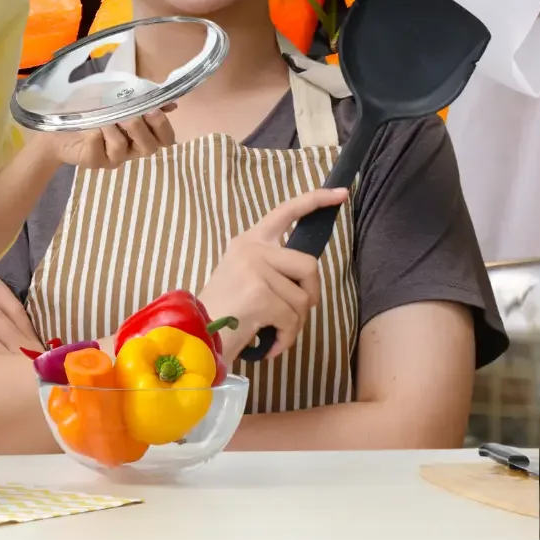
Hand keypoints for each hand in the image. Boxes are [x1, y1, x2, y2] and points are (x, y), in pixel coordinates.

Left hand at [47, 111, 178, 170]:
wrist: (59, 122)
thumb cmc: (92, 107)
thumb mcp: (119, 97)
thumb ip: (144, 99)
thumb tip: (171, 103)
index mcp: (142, 134)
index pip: (165, 139)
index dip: (163, 127)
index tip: (154, 110)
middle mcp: (131, 150)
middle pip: (149, 147)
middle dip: (140, 127)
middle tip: (130, 113)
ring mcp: (114, 158)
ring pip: (122, 146)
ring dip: (113, 126)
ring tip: (103, 115)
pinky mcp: (95, 161)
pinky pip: (100, 146)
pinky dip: (97, 131)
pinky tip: (90, 125)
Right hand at [201, 186, 348, 367]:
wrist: (197, 334)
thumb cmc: (224, 311)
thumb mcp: (243, 276)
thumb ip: (272, 266)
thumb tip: (307, 278)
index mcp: (249, 241)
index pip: (286, 211)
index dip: (316, 200)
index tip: (341, 194)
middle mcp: (252, 249)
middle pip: (308, 265)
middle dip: (311, 294)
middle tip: (298, 313)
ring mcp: (256, 270)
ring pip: (302, 298)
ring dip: (295, 323)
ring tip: (275, 332)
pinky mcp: (260, 294)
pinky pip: (292, 319)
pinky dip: (287, 338)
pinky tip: (271, 345)